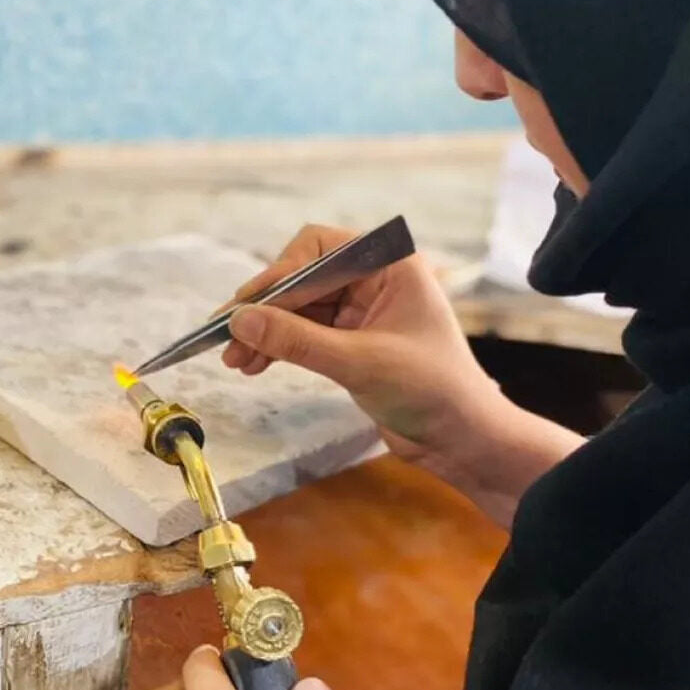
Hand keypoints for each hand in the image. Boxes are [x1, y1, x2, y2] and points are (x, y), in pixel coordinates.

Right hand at [224, 225, 581, 524]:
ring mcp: (363, 310)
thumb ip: (297, 340)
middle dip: (266, 308)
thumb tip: (238, 320)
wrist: (463, 440)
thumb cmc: (431, 391)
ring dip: (266, 332)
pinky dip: (280, 347)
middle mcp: (375, 279)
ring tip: (235, 360)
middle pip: (302, 277)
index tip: (246, 311)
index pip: (317, 249)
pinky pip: (305, 333)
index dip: (277, 276)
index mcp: (390, 264)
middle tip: (225, 336)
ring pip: (298, 308)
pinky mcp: (353, 341)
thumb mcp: (359, 363)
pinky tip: (255, 365)